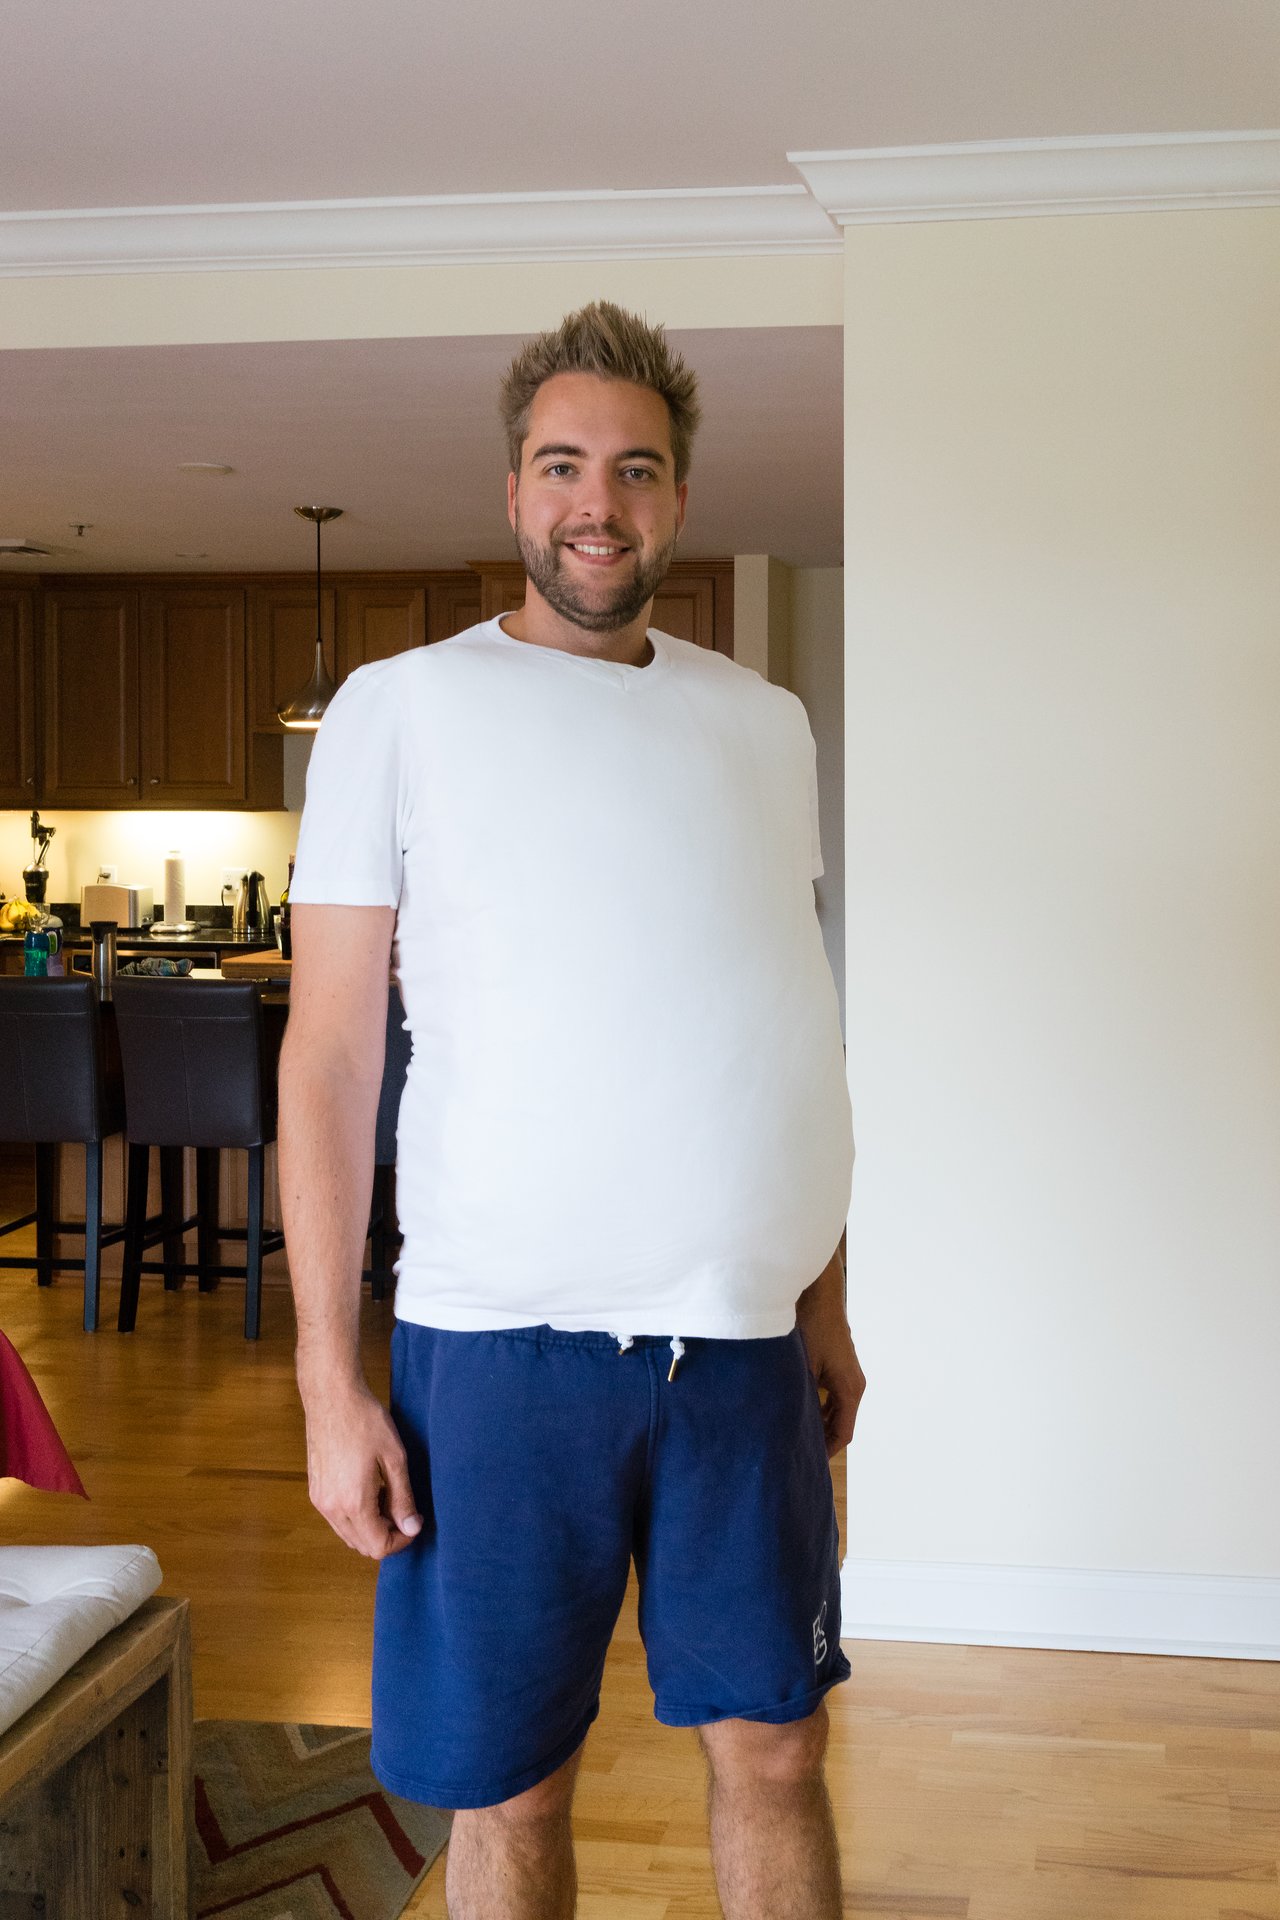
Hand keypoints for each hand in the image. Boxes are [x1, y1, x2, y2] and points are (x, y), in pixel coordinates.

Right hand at [302, 1380, 422, 1559]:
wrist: (332, 1397)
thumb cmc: (365, 1421)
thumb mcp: (394, 1459)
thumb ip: (403, 1498)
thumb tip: (412, 1528)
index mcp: (353, 1502)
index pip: (377, 1546)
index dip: (401, 1541)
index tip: (414, 1522)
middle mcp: (331, 1508)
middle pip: (362, 1545)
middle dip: (386, 1535)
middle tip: (404, 1511)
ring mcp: (319, 1500)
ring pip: (348, 1535)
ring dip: (371, 1527)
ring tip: (387, 1497)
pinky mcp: (315, 1491)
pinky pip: (337, 1519)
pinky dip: (356, 1516)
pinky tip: (369, 1490)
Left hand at [796, 1285, 866, 1460]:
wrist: (819, 1295)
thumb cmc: (814, 1327)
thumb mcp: (804, 1367)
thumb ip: (803, 1398)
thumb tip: (791, 1425)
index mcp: (850, 1389)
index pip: (842, 1433)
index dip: (826, 1452)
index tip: (808, 1463)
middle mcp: (854, 1384)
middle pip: (840, 1424)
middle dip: (821, 1440)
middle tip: (797, 1454)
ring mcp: (847, 1374)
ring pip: (835, 1410)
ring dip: (818, 1423)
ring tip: (795, 1436)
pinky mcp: (838, 1365)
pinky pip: (831, 1395)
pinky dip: (818, 1406)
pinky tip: (798, 1409)